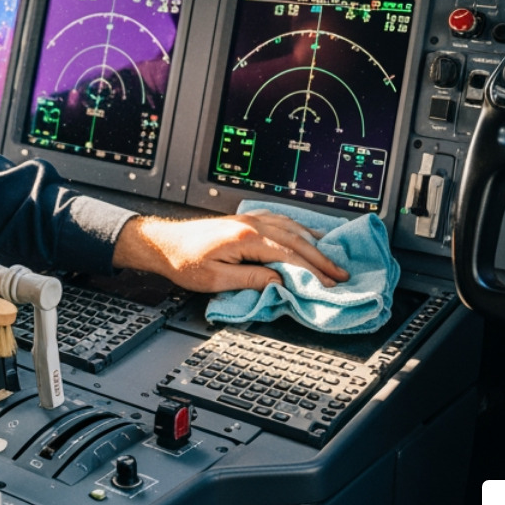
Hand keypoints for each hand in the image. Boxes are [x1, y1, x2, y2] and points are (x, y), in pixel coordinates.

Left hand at [111, 212, 348, 292]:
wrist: (163, 242)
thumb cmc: (184, 262)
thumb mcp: (216, 279)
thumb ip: (251, 279)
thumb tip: (280, 282)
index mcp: (246, 237)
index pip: (289, 255)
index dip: (311, 272)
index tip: (328, 285)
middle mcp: (251, 223)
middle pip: (296, 240)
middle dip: (321, 259)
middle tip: (341, 275)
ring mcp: (249, 219)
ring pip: (291, 227)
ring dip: (314, 243)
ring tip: (332, 258)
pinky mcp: (245, 220)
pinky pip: (280, 221)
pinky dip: (299, 229)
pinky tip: (308, 235)